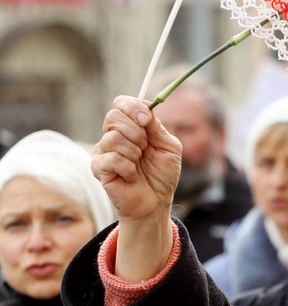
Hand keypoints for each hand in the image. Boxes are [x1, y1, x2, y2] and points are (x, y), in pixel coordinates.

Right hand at [93, 96, 181, 223]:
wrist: (156, 202)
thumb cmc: (162, 174)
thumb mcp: (169, 147)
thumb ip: (157, 127)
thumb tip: (146, 109)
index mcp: (130, 127)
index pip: (121, 103)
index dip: (133, 107)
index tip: (146, 119)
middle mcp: (113, 135)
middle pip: (114, 116)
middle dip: (136, 131)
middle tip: (145, 147)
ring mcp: (104, 152)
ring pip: (114, 138)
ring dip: (134, 152)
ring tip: (138, 164)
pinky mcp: (99, 169)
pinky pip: (111, 159)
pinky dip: (128, 167)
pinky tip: (131, 175)